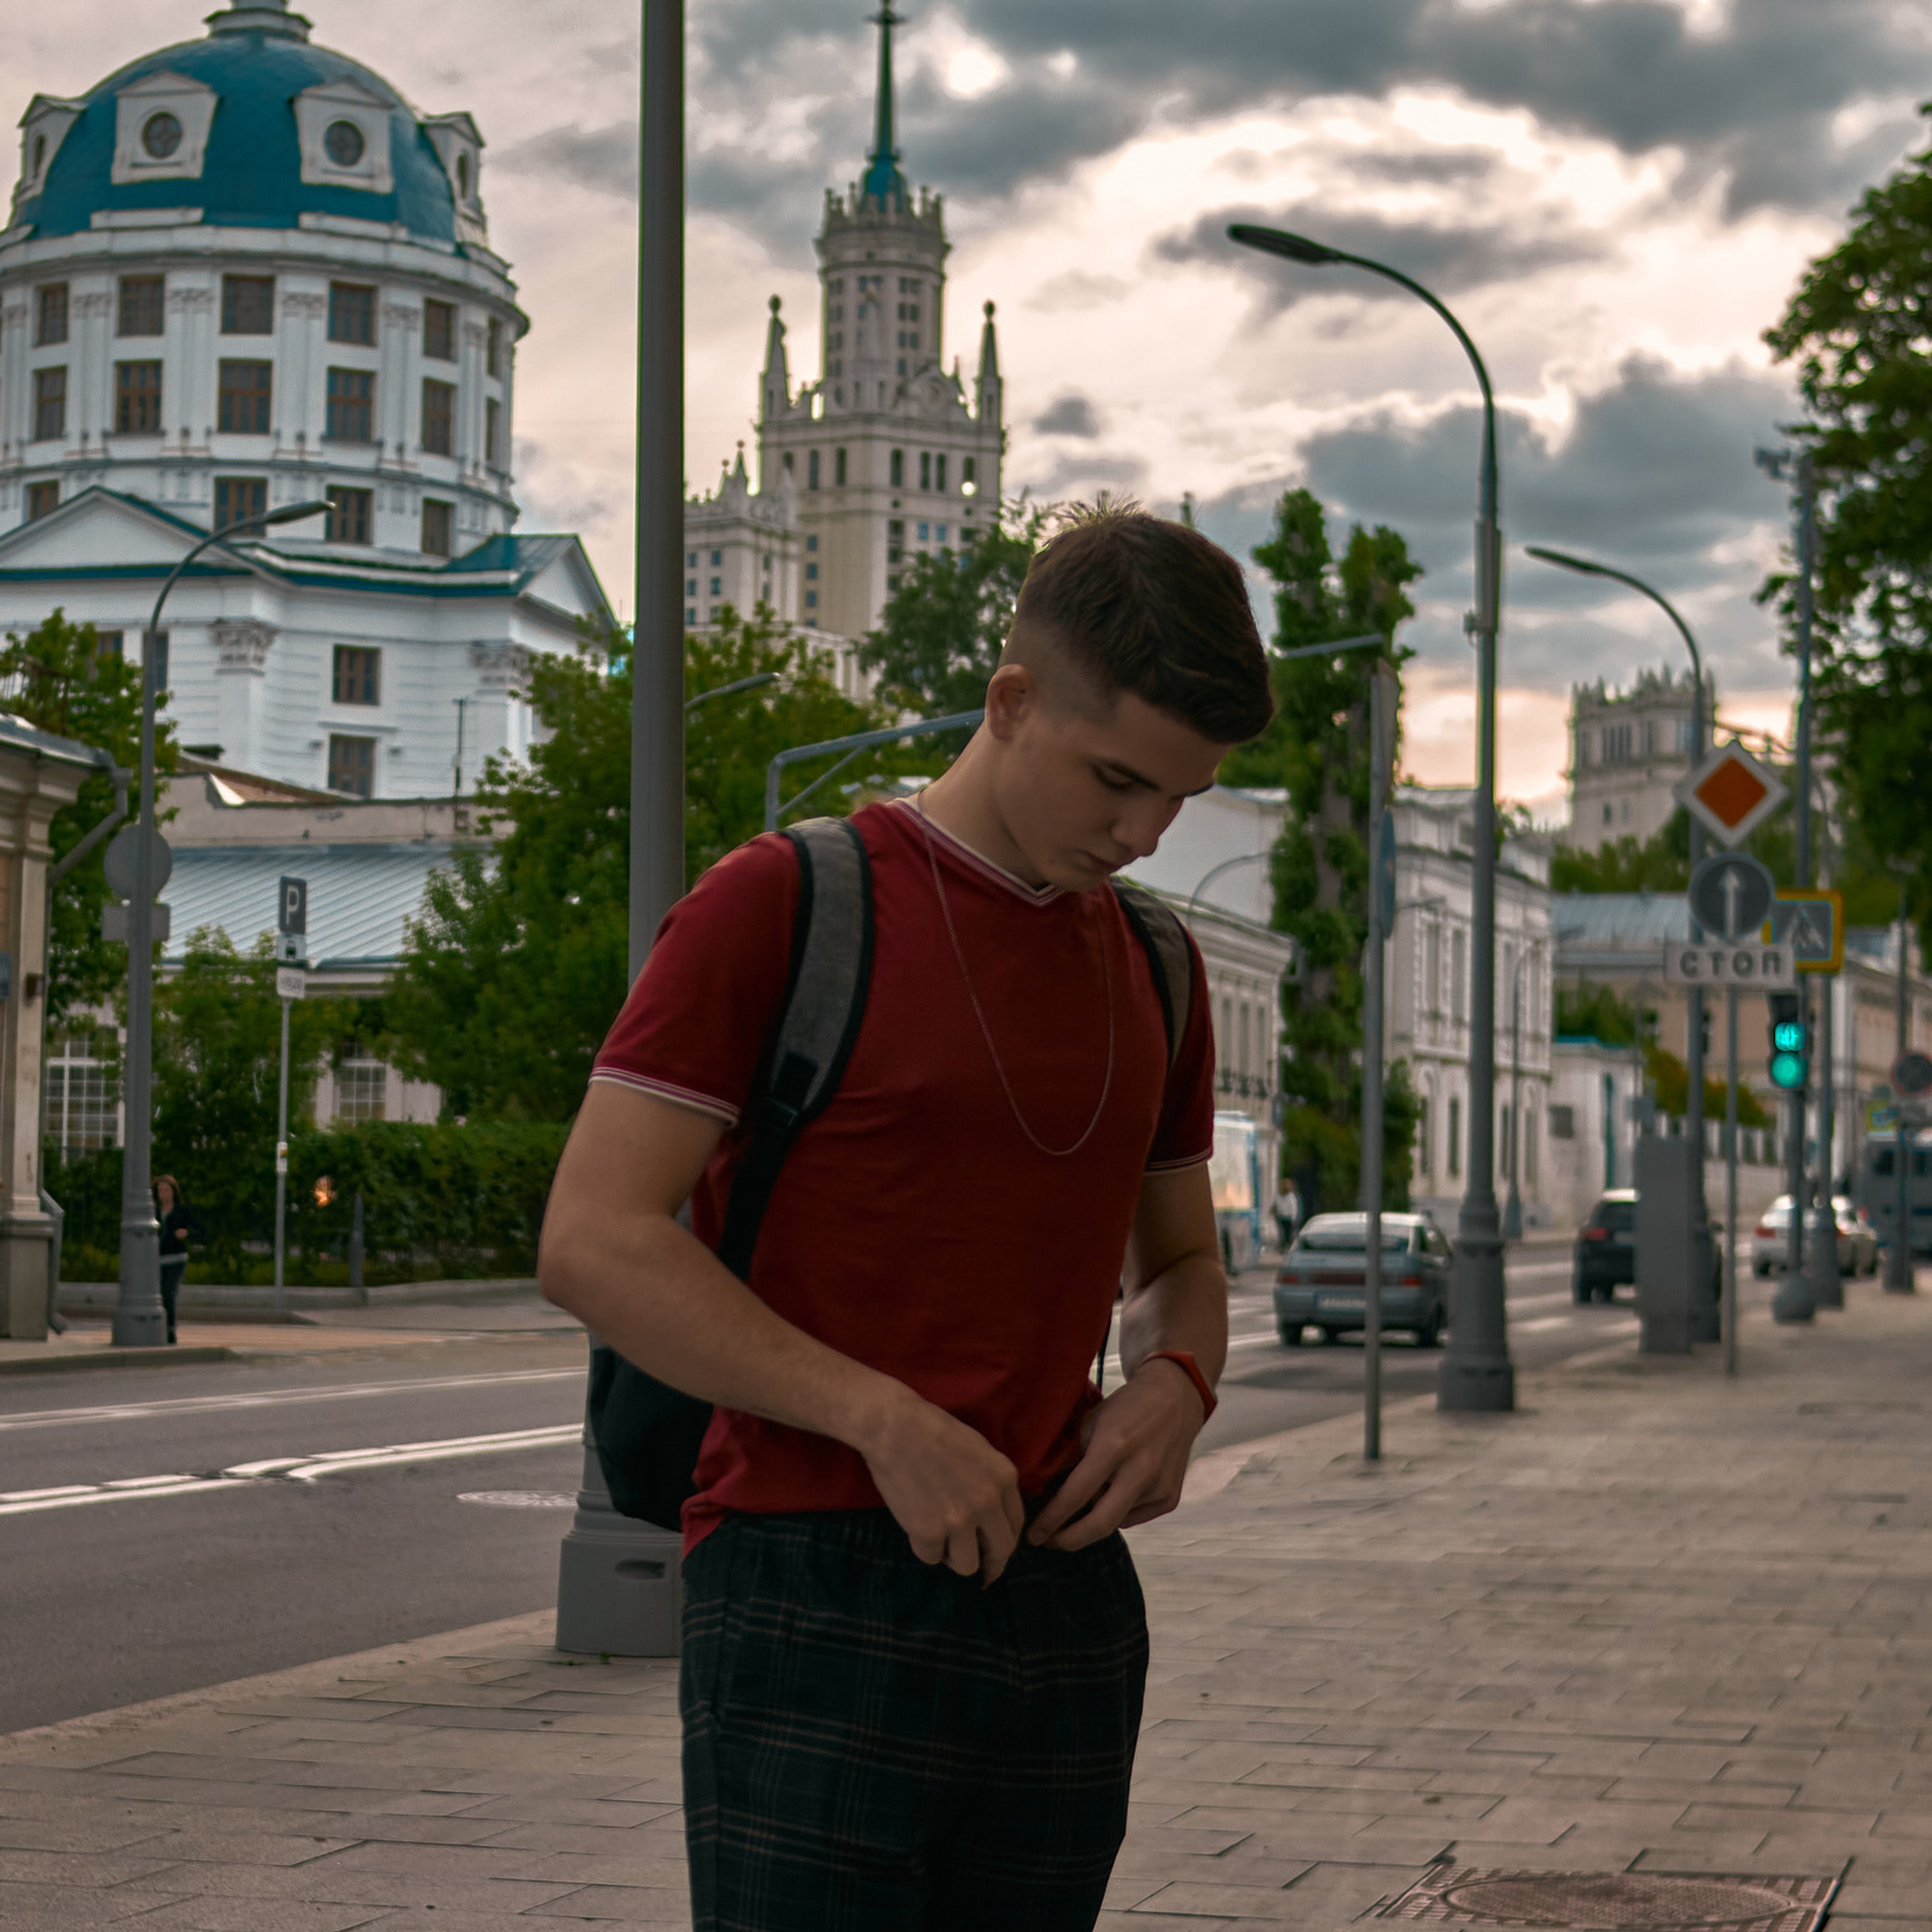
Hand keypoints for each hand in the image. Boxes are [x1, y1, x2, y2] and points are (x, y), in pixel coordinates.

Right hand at [856, 1386, 1025, 1582]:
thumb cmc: (932, 1430)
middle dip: (990, 1562)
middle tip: (978, 1563)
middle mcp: (988, 1502)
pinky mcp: (929, 1532)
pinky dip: (924, 1547)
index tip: (994, 1547)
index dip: (1004, 1539)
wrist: (895, 1427)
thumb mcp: (979, 1449)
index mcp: (1004, 1478)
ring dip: (954, 1557)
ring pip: (967, 1565)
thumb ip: (991, 1482)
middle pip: (1001, 1551)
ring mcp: (959, 1520)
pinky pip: (931, 1557)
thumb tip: (992, 1516)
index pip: (1016, 1524)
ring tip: (941, 1540)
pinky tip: (917, 1528)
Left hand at [1027, 1357, 1205, 1551]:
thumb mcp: (1090, 1422)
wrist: (1175, 1398)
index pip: (1076, 1494)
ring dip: (1094, 1517)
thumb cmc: (1125, 1408)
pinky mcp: (1170, 1498)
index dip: (1051, 1519)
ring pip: (1116, 1521)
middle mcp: (1140, 1470)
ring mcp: (1159, 1487)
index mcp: (1114, 1446)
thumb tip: (1047, 1494)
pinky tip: (1113, 1492)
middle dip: (1069, 1540)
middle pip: (1100, 1524)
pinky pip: (1133, 1517)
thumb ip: (1073, 1458)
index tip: (1033, 1534)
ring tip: (1084, 1501)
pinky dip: (1117, 1511)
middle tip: (1049, 1542)